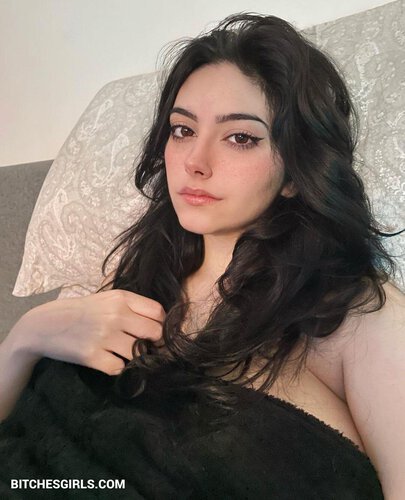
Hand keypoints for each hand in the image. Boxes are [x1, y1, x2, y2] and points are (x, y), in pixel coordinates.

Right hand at [9, 290, 164, 375]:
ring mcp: (104, 336)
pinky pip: (119, 368)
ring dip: (133, 356)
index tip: (155, 332)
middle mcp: (116, 315)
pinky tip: (106, 359)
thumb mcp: (106, 299)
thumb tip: (161, 323)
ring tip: (120, 352)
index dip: (162, 325)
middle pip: (155, 334)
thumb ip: (132, 307)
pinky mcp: (92, 356)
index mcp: (121, 298)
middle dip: (153, 343)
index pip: (158, 312)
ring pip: (139, 353)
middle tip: (144, 347)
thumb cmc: (80, 311)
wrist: (43, 325)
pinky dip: (116, 367)